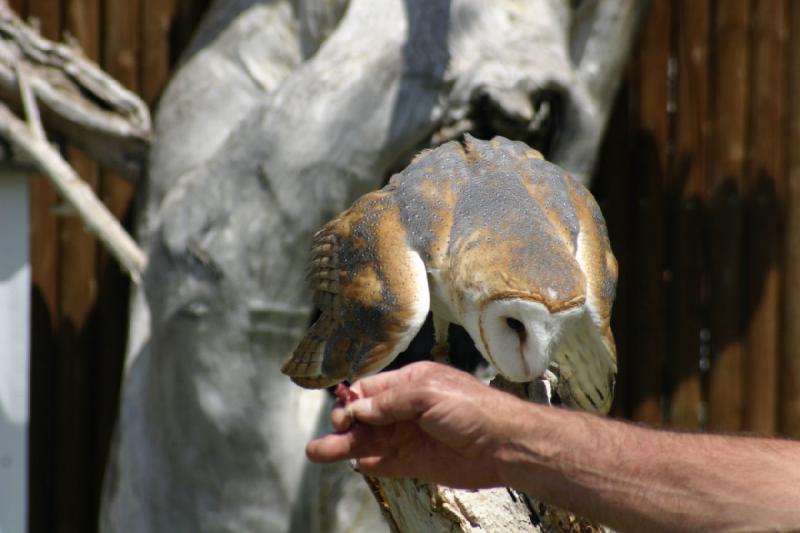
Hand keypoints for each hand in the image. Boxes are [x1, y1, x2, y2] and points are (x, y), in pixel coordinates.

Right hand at [306, 361, 527, 488]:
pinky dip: (370, 464)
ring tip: (317, 454)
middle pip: (364, 417)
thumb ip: (391, 402)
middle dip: (342, 426)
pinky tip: (357, 465)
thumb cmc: (473, 409)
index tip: (341, 414)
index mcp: (410, 383)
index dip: (352, 401)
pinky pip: (385, 462)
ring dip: (344, 446)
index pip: (370, 390)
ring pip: (368, 441)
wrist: (505, 445)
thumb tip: (357, 409)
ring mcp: (409, 437)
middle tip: (325, 439)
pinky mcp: (416, 462)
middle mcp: (406, 410)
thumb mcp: (428, 393)